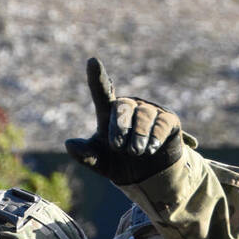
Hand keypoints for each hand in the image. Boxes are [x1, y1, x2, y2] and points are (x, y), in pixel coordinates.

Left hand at [64, 58, 193, 184]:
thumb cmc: (120, 163)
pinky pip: (161, 123)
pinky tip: (151, 149)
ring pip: (143, 115)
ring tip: (136, 152)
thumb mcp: (100, 162)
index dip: (97, 77)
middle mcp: (130, 107)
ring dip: (138, 136)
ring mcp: (151, 111)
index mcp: (109, 113)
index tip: (92, 61)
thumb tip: (69, 144)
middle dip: (119, 126)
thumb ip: (85, 155)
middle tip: (117, 147)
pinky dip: (154, 137)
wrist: (150, 176)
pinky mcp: (169, 120)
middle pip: (122, 107)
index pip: (102, 92)